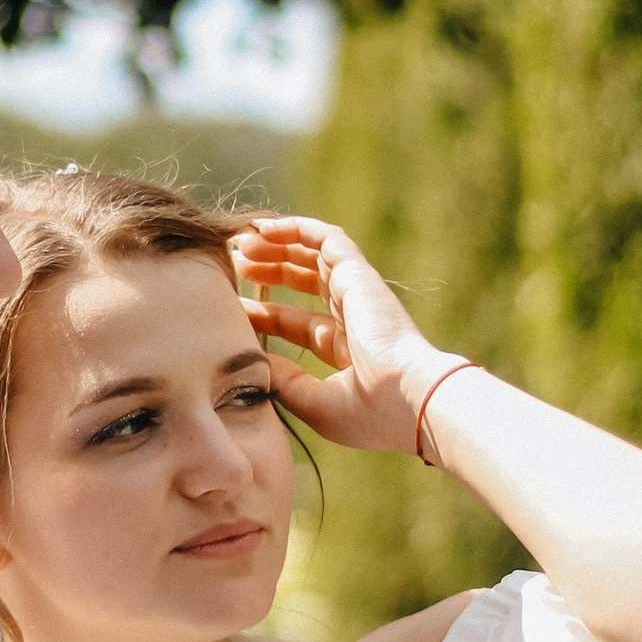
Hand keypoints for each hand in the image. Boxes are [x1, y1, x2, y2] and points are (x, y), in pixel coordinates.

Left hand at [228, 215, 459, 454]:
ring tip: (242, 243)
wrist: (409, 400)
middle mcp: (352, 316)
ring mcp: (357, 292)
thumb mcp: (314, 403)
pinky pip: (326, 238)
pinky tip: (264, 229)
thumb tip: (251, 358)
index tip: (232, 308)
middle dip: (269, 270)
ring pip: (312, 254)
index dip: (263, 312)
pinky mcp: (358, 274)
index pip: (295, 322)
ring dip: (277, 245)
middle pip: (304, 282)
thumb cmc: (369, 413)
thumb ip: (283, 380)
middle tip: (235, 265)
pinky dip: (296, 228)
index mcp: (345, 349)